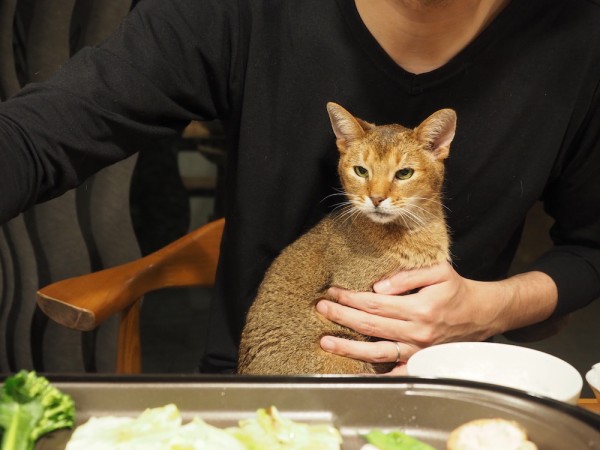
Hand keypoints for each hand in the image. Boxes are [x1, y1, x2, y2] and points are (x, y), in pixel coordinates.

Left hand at [316, 261, 554, 372]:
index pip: (375, 303)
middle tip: (321, 309)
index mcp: (419, 309)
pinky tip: (354, 372)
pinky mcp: (420, 360)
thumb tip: (379, 287)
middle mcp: (416, 333)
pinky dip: (375, 375)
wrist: (483, 313)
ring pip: (376, 352)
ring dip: (348, 347)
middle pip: (370, 326)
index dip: (351, 298)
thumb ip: (407, 277)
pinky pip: (395, 371)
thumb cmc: (458, 290)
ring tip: (326, 342)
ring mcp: (417, 350)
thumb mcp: (438, 271)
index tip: (333, 292)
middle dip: (342, 316)